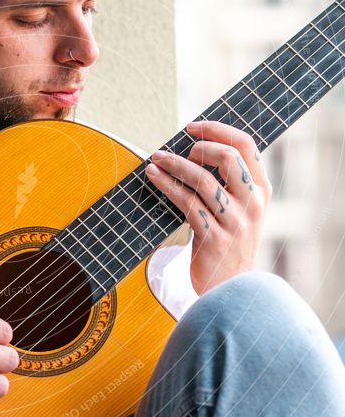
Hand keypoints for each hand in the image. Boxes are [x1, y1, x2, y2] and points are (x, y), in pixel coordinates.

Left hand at [145, 120, 271, 294]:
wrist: (230, 289)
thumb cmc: (228, 244)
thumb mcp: (239, 211)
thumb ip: (228, 183)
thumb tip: (194, 149)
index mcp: (261, 191)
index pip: (246, 146)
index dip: (218, 129)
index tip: (193, 127)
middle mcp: (253, 204)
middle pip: (228, 157)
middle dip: (198, 146)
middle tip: (178, 151)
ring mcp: (235, 222)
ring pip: (203, 180)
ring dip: (174, 165)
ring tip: (156, 159)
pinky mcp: (214, 239)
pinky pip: (187, 203)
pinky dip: (167, 185)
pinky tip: (154, 177)